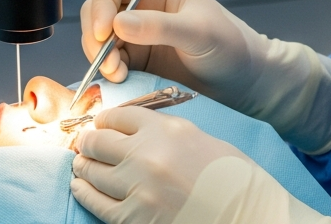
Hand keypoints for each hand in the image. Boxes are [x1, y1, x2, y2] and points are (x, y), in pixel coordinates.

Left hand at [70, 106, 246, 223]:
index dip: (105, 120)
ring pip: (91, 170)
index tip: (101, 125)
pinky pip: (96, 202)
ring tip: (82, 164)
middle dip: (89, 141)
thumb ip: (162, 132)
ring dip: (84, 165)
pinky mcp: (133, 217)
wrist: (249, 217)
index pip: (117, 116)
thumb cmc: (232, 178)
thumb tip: (129, 133)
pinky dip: (84, 192)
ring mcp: (137, 187)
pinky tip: (81, 187)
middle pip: (98, 140)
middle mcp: (146, 153)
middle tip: (86, 144)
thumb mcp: (198, 139)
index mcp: (166, 129)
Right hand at [79, 0, 257, 107]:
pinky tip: (121, 81)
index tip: (105, 33)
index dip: (101, 6)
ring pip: (98, 40)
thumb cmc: (230, 46)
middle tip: (107, 62)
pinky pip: (108, 62)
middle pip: (97, 12)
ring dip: (100, 57)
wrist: (244, 83)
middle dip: (95, 36)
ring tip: (117, 75)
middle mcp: (141, 7)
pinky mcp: (136, 61)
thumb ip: (159, 26)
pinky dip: (107, 72)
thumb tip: (118, 24)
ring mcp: (136, 35)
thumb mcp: (198, 32)